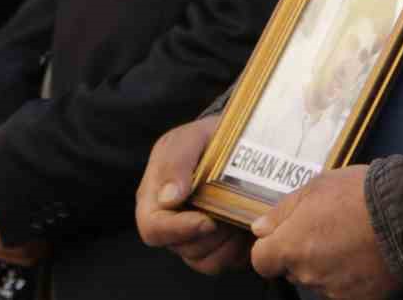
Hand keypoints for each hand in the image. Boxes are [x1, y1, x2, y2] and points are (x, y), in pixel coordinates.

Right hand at [0, 114, 46, 265]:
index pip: (0, 233)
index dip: (27, 230)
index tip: (51, 216)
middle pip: (11, 250)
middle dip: (37, 240)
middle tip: (62, 219)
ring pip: (13, 256)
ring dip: (35, 244)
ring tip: (55, 222)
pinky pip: (10, 253)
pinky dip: (29, 245)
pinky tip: (42, 226)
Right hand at [136, 115, 249, 274]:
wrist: (234, 143)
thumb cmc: (205, 139)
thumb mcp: (190, 139)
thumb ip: (176, 162)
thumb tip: (168, 199)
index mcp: (153, 200)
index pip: (154, 229)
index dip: (179, 230)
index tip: (207, 220)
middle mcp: (170, 225)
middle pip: (183, 248)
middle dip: (212, 233)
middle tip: (233, 209)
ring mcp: (193, 239)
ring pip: (206, 260)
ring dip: (228, 242)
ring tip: (242, 215)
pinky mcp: (217, 247)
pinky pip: (227, 262)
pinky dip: (241, 249)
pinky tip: (249, 226)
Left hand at [251, 166, 399, 299]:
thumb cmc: (360, 195)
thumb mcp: (315, 187)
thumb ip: (282, 211)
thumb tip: (260, 228)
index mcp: (290, 246)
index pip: (261, 260)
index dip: (271, 247)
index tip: (286, 234)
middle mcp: (307, 274)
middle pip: (292, 269)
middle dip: (303, 253)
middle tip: (327, 229)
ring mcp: (333, 289)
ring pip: (319, 279)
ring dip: (328, 264)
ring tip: (351, 238)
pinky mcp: (359, 299)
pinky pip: (345, 289)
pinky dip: (351, 276)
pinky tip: (365, 255)